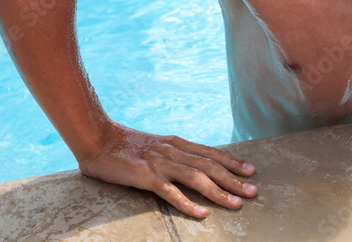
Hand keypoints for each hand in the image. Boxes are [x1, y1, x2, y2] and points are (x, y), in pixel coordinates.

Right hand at [77, 122, 256, 217]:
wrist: (97, 138)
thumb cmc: (124, 145)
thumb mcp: (155, 146)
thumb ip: (172, 154)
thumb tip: (190, 163)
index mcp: (176, 143)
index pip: (211, 153)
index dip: (233, 162)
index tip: (250, 170)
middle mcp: (173, 151)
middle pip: (211, 166)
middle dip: (234, 179)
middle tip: (254, 190)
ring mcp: (160, 164)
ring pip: (197, 178)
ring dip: (219, 192)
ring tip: (236, 203)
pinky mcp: (146, 176)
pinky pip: (170, 192)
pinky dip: (187, 203)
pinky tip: (201, 213)